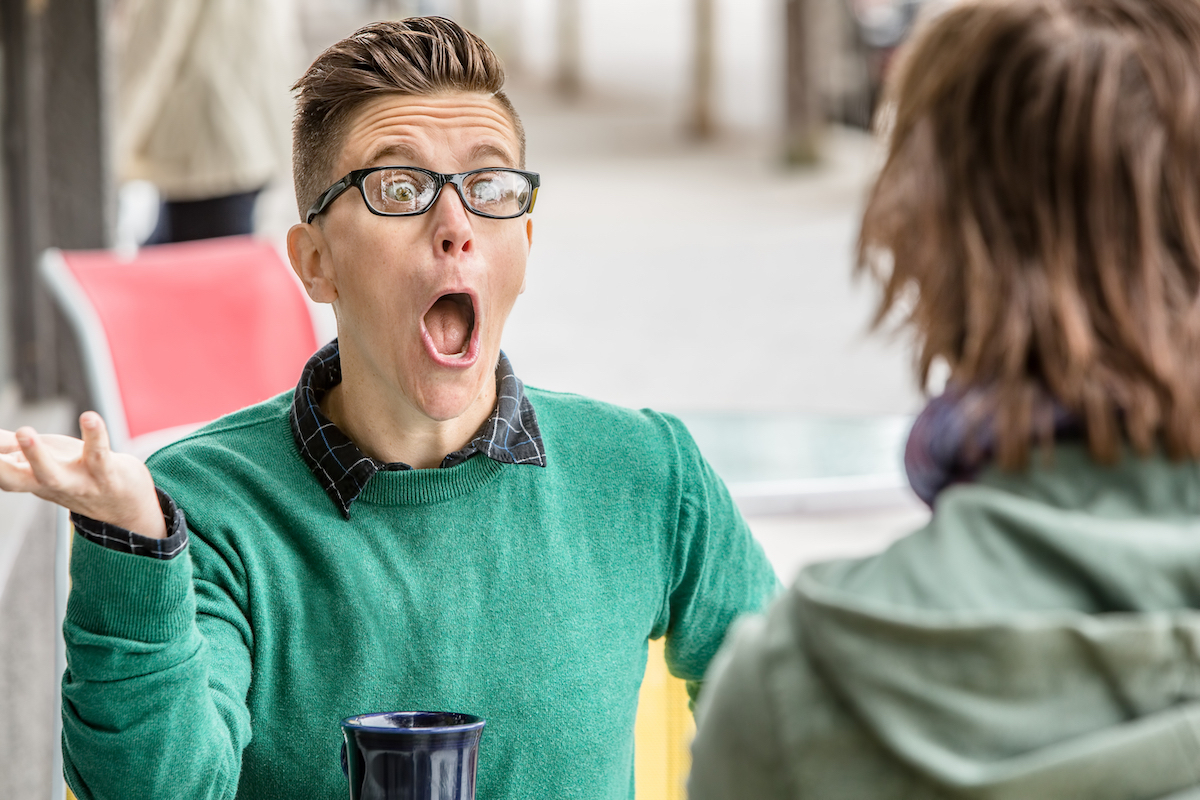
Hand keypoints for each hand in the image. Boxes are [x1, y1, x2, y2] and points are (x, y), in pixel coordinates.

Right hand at [0, 411, 166, 537]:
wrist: (125, 504)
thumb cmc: (75, 472)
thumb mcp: (38, 458)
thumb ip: (8, 447)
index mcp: (28, 480)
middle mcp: (48, 485)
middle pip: (15, 481)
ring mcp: (78, 482)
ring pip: (53, 475)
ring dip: (37, 456)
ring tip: (25, 433)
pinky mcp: (107, 473)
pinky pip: (99, 454)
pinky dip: (95, 436)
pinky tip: (90, 417)